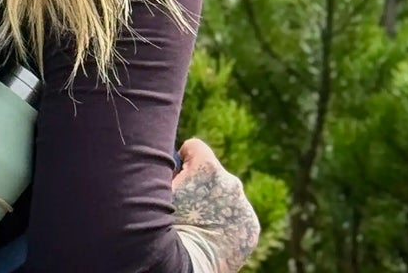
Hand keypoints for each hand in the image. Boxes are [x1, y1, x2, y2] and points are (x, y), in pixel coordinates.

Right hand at [171, 139, 259, 272]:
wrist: (187, 265)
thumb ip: (164, 169)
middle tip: (183, 204)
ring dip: (213, 203)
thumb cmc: (162, 224)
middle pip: (212, 173)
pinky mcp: (252, 227)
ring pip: (225, 195)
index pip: (194, 147)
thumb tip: (168, 162)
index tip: (175, 174)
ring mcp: (244, 207)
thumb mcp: (155, 189)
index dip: (181, 159)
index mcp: (207, 168)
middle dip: (199, 184)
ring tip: (196, 222)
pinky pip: (236, 215)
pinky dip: (225, 221)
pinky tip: (210, 234)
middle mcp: (231, 183)